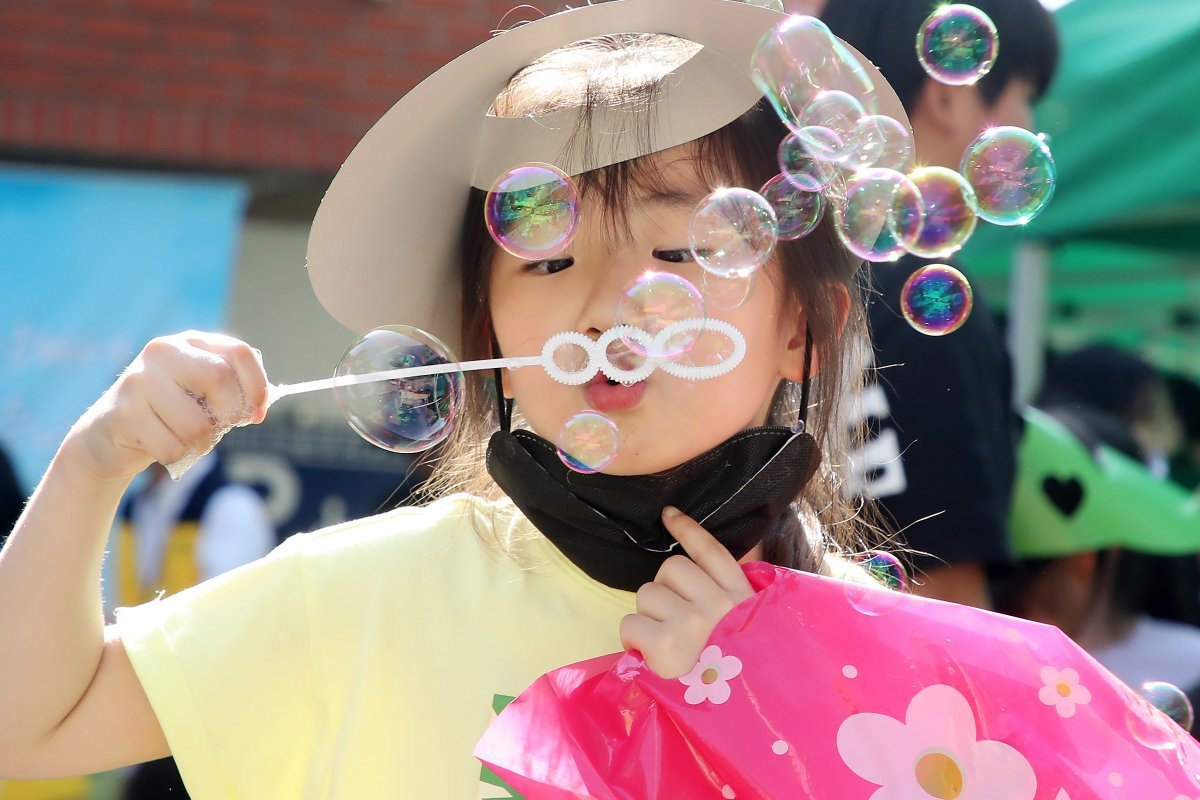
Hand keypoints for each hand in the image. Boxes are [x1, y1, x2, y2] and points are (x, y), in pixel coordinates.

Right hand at [64, 331, 268, 484]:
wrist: (109, 437)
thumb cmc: (169, 415)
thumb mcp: (203, 395)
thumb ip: (232, 393)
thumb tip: (258, 408)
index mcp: (190, 341)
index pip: (239, 352)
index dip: (256, 386)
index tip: (256, 413)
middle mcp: (163, 351)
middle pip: (219, 379)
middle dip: (230, 414)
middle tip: (222, 429)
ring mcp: (139, 379)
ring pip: (197, 423)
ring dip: (203, 443)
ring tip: (191, 441)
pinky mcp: (124, 412)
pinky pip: (172, 446)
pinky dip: (177, 456)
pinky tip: (166, 448)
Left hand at [619, 506, 754, 679]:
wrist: (753, 724)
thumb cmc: (747, 680)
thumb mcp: (755, 633)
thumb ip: (733, 605)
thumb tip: (699, 582)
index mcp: (743, 600)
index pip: (711, 551)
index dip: (686, 529)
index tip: (668, 514)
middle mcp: (719, 605)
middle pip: (670, 569)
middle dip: (665, 592)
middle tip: (675, 624)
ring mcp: (691, 623)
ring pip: (647, 594)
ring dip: (649, 617)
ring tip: (668, 645)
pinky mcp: (665, 645)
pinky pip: (630, 624)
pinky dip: (634, 641)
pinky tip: (651, 657)